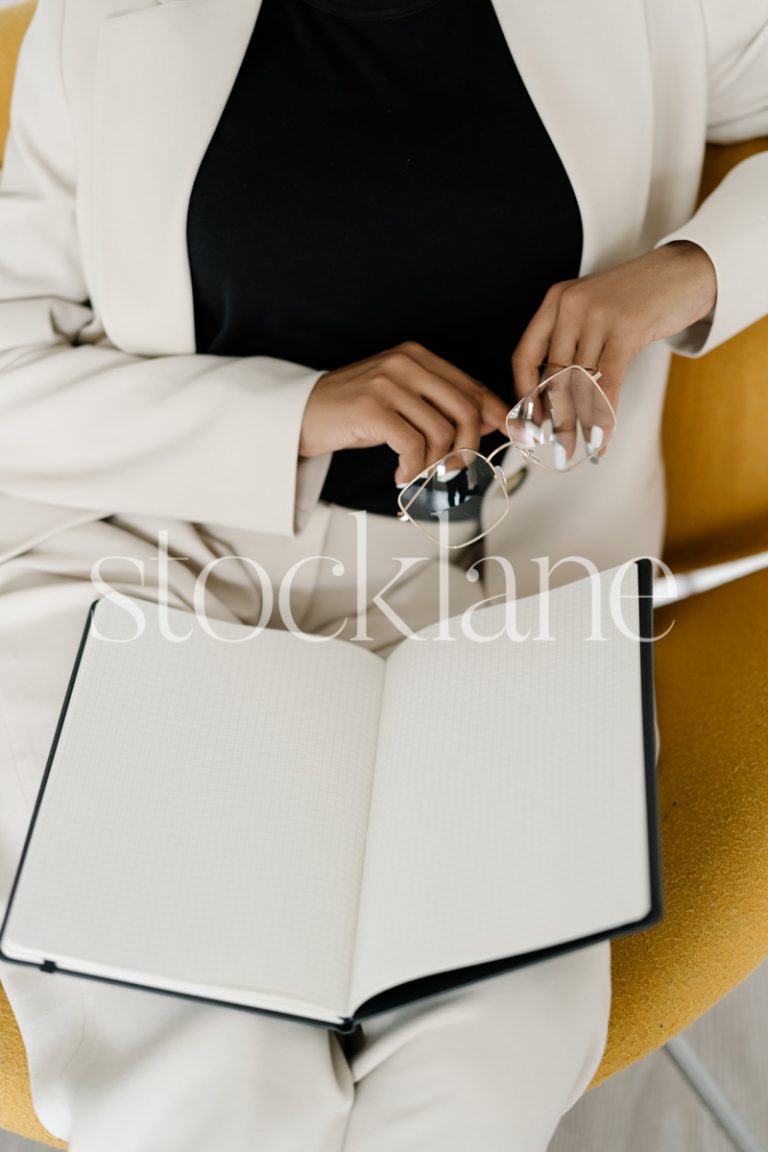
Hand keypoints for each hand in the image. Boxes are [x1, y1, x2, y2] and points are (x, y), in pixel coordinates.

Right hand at [299, 341, 509, 484]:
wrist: (300, 415)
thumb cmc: (354, 413)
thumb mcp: (402, 402)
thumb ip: (441, 406)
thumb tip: (491, 423)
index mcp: (417, 356)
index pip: (472, 387)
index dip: (496, 417)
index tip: (510, 439)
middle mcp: (405, 363)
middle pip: (465, 409)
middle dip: (467, 448)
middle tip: (452, 470)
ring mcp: (387, 384)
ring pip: (441, 432)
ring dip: (435, 463)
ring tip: (416, 472)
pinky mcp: (371, 408)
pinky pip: (413, 446)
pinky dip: (412, 468)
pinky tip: (400, 474)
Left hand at [511, 241, 717, 434]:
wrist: (685, 272)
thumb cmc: (638, 299)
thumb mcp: (594, 312)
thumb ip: (573, 344)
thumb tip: (556, 401)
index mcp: (555, 301)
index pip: (525, 356)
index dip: (525, 395)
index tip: (531, 423)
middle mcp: (570, 305)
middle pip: (554, 376)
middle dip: (557, 419)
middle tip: (561, 449)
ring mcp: (597, 315)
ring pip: (581, 383)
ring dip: (582, 424)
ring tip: (583, 449)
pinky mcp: (626, 328)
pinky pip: (607, 383)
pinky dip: (604, 416)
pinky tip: (603, 437)